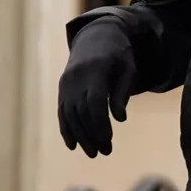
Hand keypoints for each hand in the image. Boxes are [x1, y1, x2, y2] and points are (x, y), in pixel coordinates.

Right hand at [57, 21, 137, 157]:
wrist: (97, 37)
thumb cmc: (119, 55)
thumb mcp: (129, 69)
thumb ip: (122, 92)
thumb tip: (120, 118)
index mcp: (95, 71)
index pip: (94, 102)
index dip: (99, 123)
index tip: (108, 140)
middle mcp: (75, 78)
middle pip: (80, 111)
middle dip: (91, 134)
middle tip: (104, 152)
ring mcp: (66, 83)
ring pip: (69, 114)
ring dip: (79, 136)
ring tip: (93, 153)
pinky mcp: (62, 88)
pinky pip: (62, 111)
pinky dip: (66, 128)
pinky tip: (72, 145)